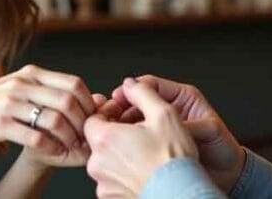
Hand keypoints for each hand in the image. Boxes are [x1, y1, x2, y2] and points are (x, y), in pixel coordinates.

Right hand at [0, 64, 95, 168]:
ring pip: (54, 120)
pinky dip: (50, 147)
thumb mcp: (19, 87)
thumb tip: (85, 97)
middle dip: (82, 123)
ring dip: (69, 137)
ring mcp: (10, 103)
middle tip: (86, 137)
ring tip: (72, 147)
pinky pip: (34, 137)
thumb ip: (46, 89)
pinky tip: (54, 152)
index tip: (92, 119)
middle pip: (68, 101)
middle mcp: (22, 84)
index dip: (88, 103)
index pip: (73, 83)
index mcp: (31, 73)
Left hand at [84, 78, 198, 197]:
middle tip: (138, 134)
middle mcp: (97, 163)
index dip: (108, 114)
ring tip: (144, 155)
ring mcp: (103, 184)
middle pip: (98, 141)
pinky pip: (111, 181)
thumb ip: (142, 93)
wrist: (180, 195)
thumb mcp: (164, 114)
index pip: (92, 118)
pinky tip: (142, 172)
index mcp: (104, 139)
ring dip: (119, 155)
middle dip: (115, 135)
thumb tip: (131, 84)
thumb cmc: (173, 161)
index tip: (124, 115)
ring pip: (105, 162)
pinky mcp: (111, 198)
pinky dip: (123, 175)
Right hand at [108, 75, 245, 191]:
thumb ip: (188, 122)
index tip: (120, 95)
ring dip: (122, 124)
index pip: (152, 84)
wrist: (227, 174)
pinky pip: (136, 138)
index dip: (134, 88)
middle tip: (109, 114)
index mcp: (182, 98)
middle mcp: (169, 111)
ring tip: (112, 130)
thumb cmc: (222, 148)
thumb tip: (167, 119)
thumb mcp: (208, 130)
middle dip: (122, 106)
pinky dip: (126, 140)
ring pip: (134, 119)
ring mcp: (161, 128)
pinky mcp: (156, 145)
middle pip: (138, 101)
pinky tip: (120, 145)